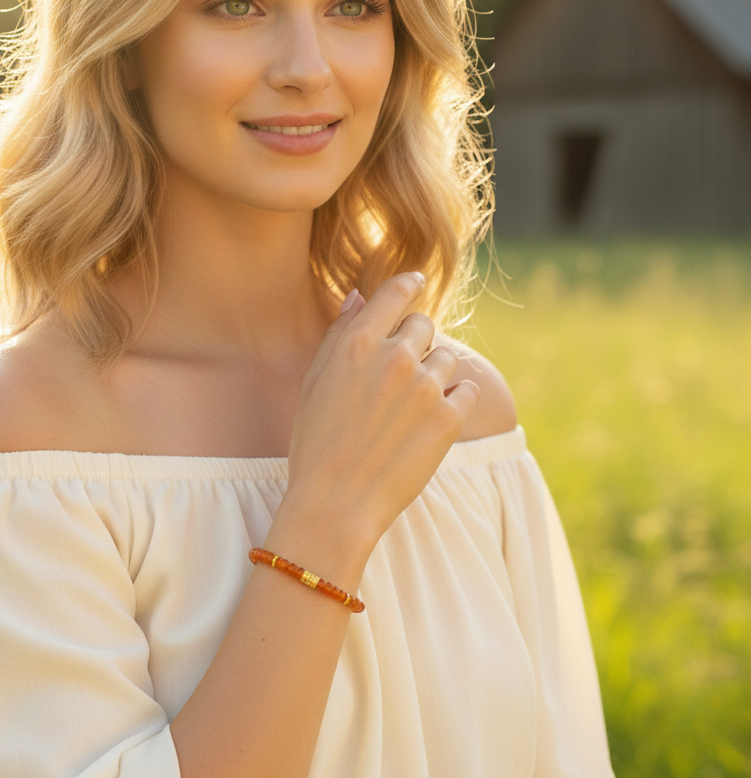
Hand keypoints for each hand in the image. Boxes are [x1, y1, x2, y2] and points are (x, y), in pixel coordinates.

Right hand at [283, 273, 480, 556]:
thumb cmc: (316, 441)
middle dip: (416, 340)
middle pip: (424, 324)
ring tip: (411, 406)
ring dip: (436, 372)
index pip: (395, 293)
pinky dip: (456, 398)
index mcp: (357, 343)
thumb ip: (340, 333)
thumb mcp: (316, 380)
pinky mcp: (449, 418)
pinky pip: (466, 389)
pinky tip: (433, 419)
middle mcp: (394, 357)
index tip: (416, 281)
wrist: (336, 502)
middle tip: (400, 373)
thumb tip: (360, 297)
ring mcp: (425, 388)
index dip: (408, 283)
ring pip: (447, 358)